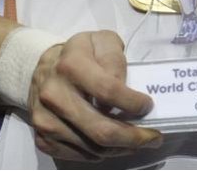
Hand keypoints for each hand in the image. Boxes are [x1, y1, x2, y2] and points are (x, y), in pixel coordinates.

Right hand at [27, 31, 161, 161]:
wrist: (43, 68)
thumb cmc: (81, 54)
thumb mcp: (102, 41)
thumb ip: (116, 60)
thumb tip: (124, 89)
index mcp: (72, 66)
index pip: (108, 91)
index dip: (133, 103)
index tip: (148, 106)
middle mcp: (54, 95)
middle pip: (100, 129)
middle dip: (134, 138)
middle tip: (154, 138)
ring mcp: (45, 120)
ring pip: (91, 148)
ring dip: (120, 148)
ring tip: (137, 141)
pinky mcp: (42, 138)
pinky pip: (77, 156)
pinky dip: (100, 154)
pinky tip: (114, 145)